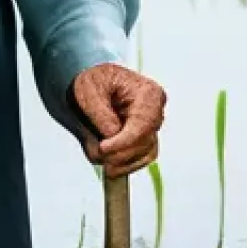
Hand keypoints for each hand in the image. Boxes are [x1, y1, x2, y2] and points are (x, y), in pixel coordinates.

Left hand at [69, 64, 165, 178]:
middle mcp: (156, 110)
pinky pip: (141, 159)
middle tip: (96, 152)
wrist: (95, 84)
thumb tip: (113, 135)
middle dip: (118, 153)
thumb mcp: (89, 91)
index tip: (102, 148)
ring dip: (120, 162)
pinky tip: (108, 162)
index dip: (123, 142)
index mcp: (148, 93)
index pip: (142, 125)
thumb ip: (101, 114)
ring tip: (98, 153)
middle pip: (144, 143)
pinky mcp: (147, 138)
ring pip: (144, 155)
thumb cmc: (94, 82)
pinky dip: (125, 164)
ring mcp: (153, 125)